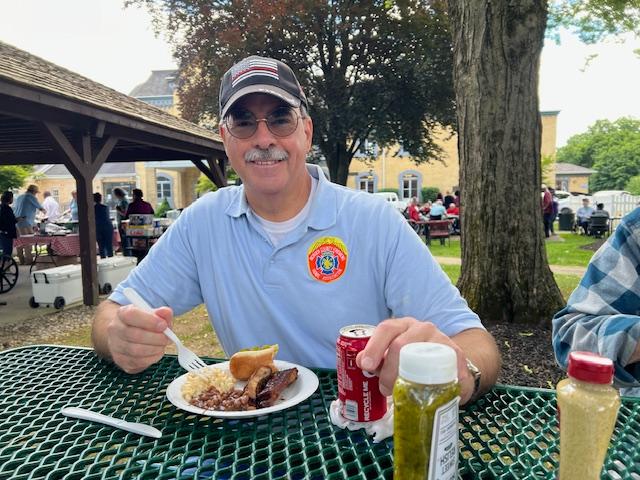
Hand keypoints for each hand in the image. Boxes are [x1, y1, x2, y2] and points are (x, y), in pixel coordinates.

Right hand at [105, 304, 172, 373]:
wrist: (128, 335)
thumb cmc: (143, 323)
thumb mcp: (153, 314)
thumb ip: (162, 313)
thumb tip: (166, 312)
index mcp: (122, 313)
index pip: (131, 315)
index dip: (150, 321)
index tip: (163, 325)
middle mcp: (115, 329)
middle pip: (134, 335)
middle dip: (156, 338)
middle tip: (166, 338)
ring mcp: (115, 346)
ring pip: (135, 351)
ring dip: (154, 349)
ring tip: (162, 345)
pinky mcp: (120, 360)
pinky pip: (137, 362)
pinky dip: (151, 358)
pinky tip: (157, 352)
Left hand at [356, 317, 473, 402]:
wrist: (447, 362)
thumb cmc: (413, 360)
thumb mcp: (392, 358)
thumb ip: (377, 361)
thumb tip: (361, 362)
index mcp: (401, 326)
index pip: (386, 329)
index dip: (374, 347)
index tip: (366, 365)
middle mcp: (420, 328)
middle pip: (400, 344)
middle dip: (388, 371)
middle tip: (385, 389)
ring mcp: (439, 339)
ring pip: (420, 356)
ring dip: (407, 379)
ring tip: (403, 394)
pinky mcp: (456, 354)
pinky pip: (444, 367)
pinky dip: (436, 382)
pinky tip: (431, 391)